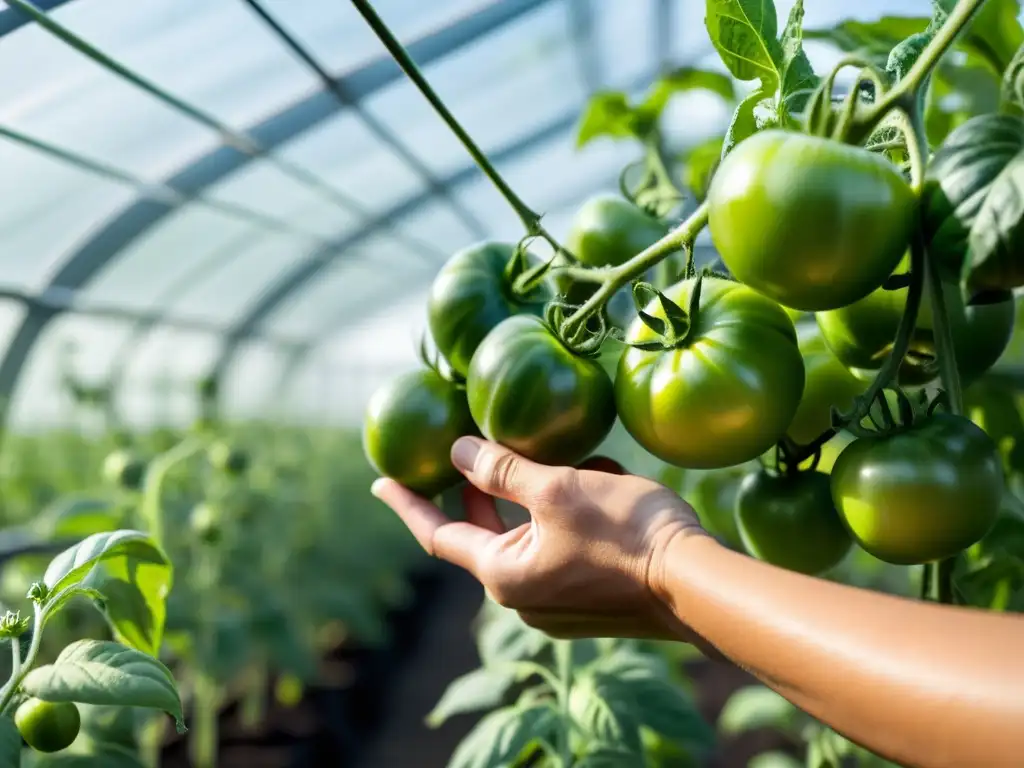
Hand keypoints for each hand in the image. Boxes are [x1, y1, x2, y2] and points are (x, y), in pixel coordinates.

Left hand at [371, 436, 706, 640]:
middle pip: (485, 533)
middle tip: (471, 452)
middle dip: (480, 490)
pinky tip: (597, 478)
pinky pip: (561, 544)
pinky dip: (566, 510)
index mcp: (504, 573)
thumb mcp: (556, 488)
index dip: (407, 503)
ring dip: (534, 493)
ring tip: (555, 454)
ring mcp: (558, 600)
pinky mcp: (590, 595)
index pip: (437, 534)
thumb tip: (459, 451)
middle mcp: (524, 595)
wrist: (698, 584)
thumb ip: (501, 469)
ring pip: (529, 533)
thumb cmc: (625, 531)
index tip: (380, 480)